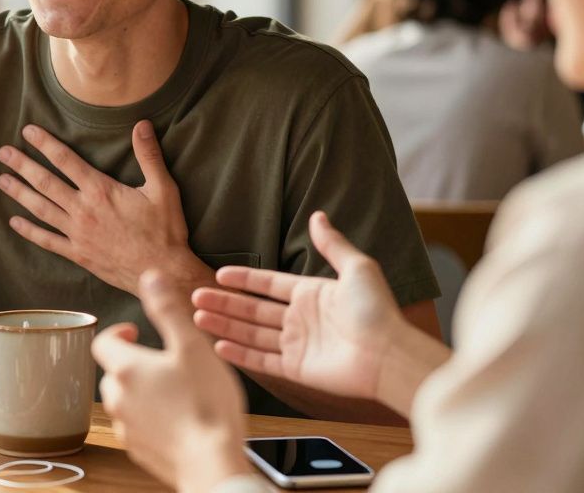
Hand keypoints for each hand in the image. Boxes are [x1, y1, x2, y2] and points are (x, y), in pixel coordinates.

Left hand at [0, 121, 203, 293]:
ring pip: (41, 209)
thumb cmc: (164, 231)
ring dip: (20, 193)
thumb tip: (142, 124)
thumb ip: (149, 156)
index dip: (45, 144)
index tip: (27, 131)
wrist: (161, 272)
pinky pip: (47, 240)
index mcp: (101, 190)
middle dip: (23, 165)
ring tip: (1, 180)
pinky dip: (29, 231)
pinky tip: (14, 222)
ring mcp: (77, 233)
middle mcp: (83, 210)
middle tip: (3, 152)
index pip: (65, 160)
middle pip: (45, 182)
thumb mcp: (163, 189)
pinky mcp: (78, 253)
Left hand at [93, 271, 253, 492]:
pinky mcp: (140, 451)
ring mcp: (127, 428)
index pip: (103, 341)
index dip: (120, 331)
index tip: (137, 330)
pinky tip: (179, 418)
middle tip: (163, 361)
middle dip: (134, 362)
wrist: (212, 463)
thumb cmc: (206, 405)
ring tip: (175, 390)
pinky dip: (152, 418)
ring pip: (125, 401)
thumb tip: (151, 278)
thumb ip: (168, 309)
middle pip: (114, 372)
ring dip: (143, 391)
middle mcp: (118, 399)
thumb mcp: (191, 346)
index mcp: (126, 369)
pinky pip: (138, 426)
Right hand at [191, 211, 408, 401]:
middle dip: (224, 302)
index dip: (244, 279)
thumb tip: (317, 215)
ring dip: (225, 325)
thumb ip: (332, 244)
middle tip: (196, 295)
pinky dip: (240, 353)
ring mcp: (297, 344)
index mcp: (311, 293)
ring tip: (198, 316)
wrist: (388, 354)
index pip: (268, 284)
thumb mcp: (356, 268)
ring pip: (251, 333)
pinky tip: (218, 344)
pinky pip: (262, 360)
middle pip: (253, 308)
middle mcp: (300, 319)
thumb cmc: (376, 310)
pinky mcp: (297, 369)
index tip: (219, 274)